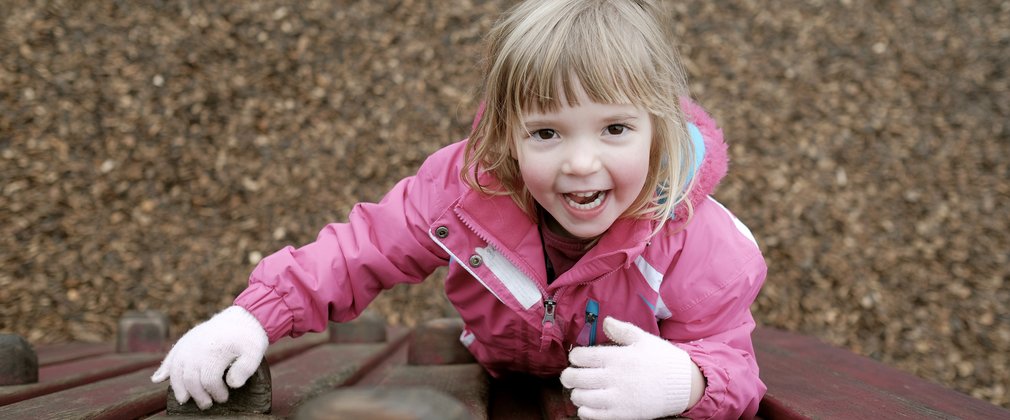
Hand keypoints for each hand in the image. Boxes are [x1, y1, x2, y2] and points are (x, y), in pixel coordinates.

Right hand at [151, 306, 268, 409]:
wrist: (242, 318)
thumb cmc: (249, 338)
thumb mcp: (254, 352)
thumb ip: (245, 369)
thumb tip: (232, 384)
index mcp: (214, 351)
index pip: (209, 380)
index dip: (216, 393)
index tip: (224, 398)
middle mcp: (197, 348)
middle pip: (190, 379)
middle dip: (197, 395)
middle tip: (207, 404)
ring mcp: (188, 344)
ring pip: (176, 370)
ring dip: (178, 387)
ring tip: (184, 399)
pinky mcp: (185, 342)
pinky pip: (170, 357)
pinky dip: (164, 369)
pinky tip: (158, 379)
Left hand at [560, 317, 700, 419]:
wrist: (683, 385)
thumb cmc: (662, 359)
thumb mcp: (644, 339)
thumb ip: (622, 329)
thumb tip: (606, 321)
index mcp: (618, 357)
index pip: (582, 357)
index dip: (575, 357)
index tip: (577, 358)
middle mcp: (615, 377)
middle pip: (576, 378)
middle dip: (568, 376)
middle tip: (570, 375)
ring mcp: (618, 398)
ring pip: (581, 397)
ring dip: (576, 393)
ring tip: (581, 390)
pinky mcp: (622, 414)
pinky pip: (592, 415)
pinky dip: (585, 410)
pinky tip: (589, 404)